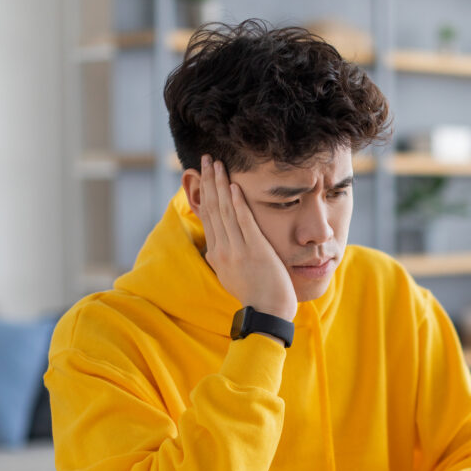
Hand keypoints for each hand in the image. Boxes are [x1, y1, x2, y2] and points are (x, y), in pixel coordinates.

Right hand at [195, 155, 295, 320]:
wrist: (267, 313)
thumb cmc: (255, 296)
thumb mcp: (231, 276)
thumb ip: (224, 259)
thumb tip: (216, 248)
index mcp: (217, 254)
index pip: (208, 216)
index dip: (205, 192)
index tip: (203, 173)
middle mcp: (222, 249)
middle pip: (213, 208)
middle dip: (209, 181)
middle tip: (206, 158)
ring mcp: (237, 249)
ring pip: (225, 211)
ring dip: (220, 185)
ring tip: (217, 163)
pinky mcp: (255, 251)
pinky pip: (244, 222)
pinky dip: (238, 203)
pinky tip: (234, 186)